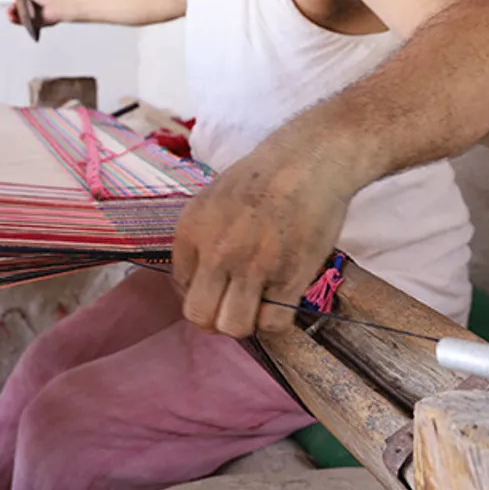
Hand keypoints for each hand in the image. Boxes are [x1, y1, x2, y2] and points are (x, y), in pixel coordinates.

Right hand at [7, 0, 66, 27]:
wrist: (59, 5)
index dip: (14, 0)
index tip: (12, 1)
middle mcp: (33, 4)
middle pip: (19, 8)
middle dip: (12, 9)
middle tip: (9, 10)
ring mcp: (34, 14)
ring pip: (20, 16)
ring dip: (13, 15)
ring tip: (10, 14)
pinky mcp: (36, 22)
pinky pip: (24, 23)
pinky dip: (17, 22)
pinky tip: (13, 19)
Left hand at [170, 137, 353, 337]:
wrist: (308, 162)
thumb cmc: (262, 177)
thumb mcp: (211, 201)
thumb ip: (199, 241)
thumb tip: (197, 280)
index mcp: (190, 232)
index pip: (180, 288)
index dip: (201, 292)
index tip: (218, 285)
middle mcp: (216, 253)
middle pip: (199, 317)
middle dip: (214, 319)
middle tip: (232, 306)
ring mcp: (252, 268)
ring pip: (234, 327)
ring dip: (245, 322)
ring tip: (257, 303)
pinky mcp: (289, 279)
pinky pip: (273, 324)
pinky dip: (276, 319)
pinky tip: (280, 299)